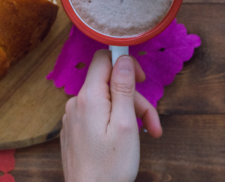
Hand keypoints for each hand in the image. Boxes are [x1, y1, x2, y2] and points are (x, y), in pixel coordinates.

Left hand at [61, 50, 162, 181]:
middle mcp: (76, 103)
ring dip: (128, 113)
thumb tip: (124, 59)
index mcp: (89, 97)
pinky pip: (96, 115)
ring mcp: (73, 117)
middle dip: (134, 99)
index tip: (141, 80)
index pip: (103, 58)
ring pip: (105, 101)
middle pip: (109, 84)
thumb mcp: (125, 124)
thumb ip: (123, 87)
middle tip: (152, 123)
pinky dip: (113, 122)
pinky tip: (125, 140)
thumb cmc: (110, 167)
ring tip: (145, 135)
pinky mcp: (74, 131)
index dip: (125, 63)